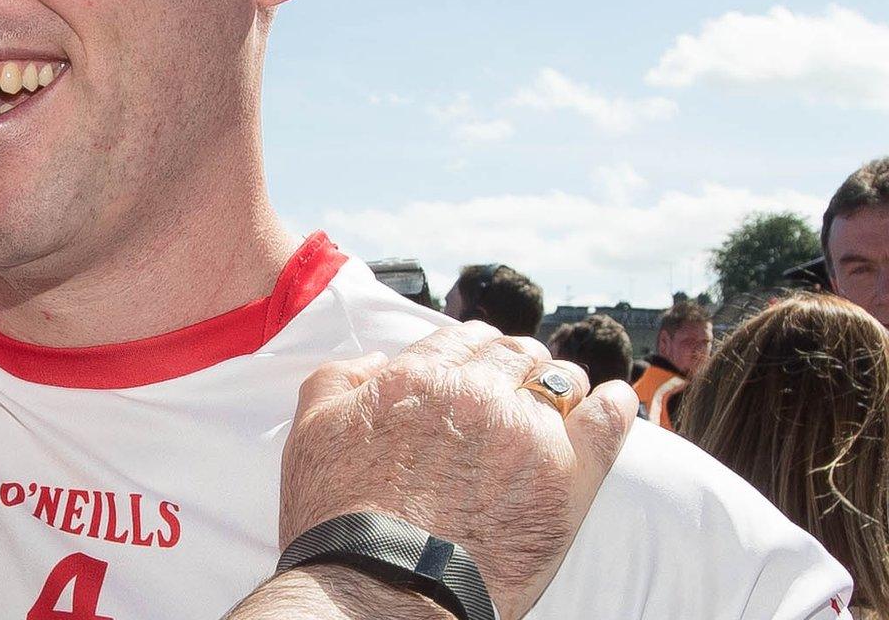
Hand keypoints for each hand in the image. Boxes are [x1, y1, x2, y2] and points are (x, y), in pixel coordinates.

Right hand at [279, 322, 635, 619]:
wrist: (381, 587)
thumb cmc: (341, 519)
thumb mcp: (311, 432)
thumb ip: (337, 380)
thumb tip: (376, 361)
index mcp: (417, 376)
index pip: (461, 339)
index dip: (470, 352)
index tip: (476, 368)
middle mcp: (475, 392)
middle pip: (513, 352)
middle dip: (514, 364)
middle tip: (515, 387)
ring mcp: (526, 432)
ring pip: (561, 378)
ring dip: (559, 383)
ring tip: (561, 402)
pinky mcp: (568, 476)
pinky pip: (608, 420)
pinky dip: (614, 405)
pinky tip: (615, 401)